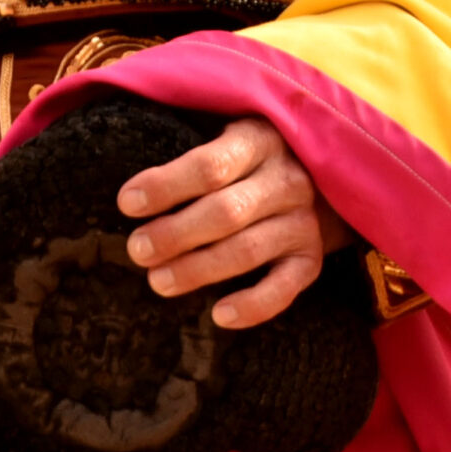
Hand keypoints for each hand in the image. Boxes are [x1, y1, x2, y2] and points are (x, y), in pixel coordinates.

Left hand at [119, 116, 351, 329]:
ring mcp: (303, 221)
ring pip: (248, 250)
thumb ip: (191, 148)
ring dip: (199, 269)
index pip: (210, 165)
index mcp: (258, 141)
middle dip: (176, 233)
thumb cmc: (251, 157)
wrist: (323, 175)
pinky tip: (219, 316)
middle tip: (137, 250)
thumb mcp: (229, 135)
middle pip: (226, 211)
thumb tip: (129, 184)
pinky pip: (285, 288)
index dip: (166, 185)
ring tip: (158, 281)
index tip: (127, 203)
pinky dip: (254, 305)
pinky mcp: (311, 258)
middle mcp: (286, 181)